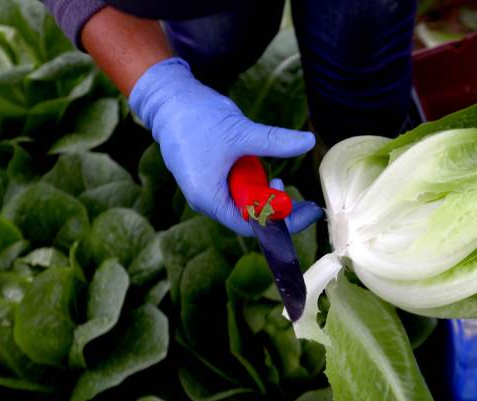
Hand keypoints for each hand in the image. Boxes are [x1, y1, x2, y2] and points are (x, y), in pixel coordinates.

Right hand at [129, 58, 320, 235]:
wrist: (169, 100)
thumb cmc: (196, 117)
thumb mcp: (240, 132)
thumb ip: (274, 141)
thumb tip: (308, 141)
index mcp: (209, 198)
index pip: (252, 224)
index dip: (283, 221)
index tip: (307, 211)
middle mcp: (206, 200)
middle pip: (250, 217)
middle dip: (277, 208)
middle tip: (303, 200)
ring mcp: (207, 190)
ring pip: (245, 202)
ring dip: (264, 192)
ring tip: (278, 178)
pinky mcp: (210, 178)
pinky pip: (237, 189)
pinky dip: (253, 181)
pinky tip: (259, 167)